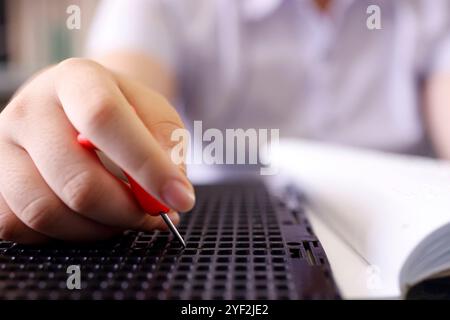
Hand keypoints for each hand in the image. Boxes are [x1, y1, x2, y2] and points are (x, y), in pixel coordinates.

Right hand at [0, 58, 194, 243]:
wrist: (77, 105)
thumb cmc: (121, 110)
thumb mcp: (154, 111)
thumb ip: (167, 145)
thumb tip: (171, 191)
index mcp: (75, 80)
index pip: (103, 118)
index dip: (146, 165)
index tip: (178, 197)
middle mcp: (30, 110)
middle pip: (76, 180)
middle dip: (126, 211)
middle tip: (152, 214)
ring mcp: (2, 146)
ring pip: (46, 212)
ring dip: (98, 228)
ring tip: (123, 216)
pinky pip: (20, 227)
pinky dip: (63, 235)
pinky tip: (87, 219)